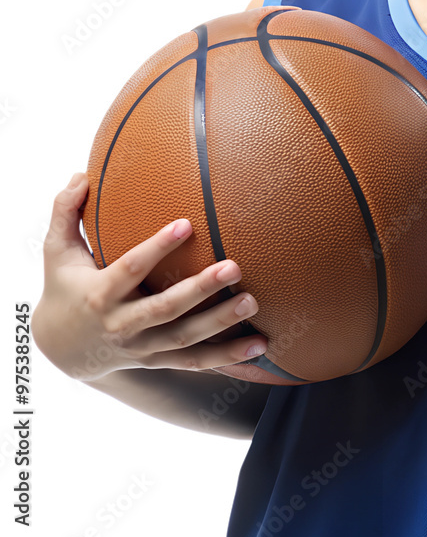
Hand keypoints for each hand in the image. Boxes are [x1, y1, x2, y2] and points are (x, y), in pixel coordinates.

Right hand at [33, 173, 268, 380]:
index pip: (130, 269)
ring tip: (253, 301)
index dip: (157, 248)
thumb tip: (81, 175)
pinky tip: (260, 346)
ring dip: (221, 323)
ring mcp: (141, 347)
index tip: (187, 223)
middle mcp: (121, 325)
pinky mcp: (158, 360)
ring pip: (184, 339)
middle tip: (235, 267)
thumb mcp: (56, 253)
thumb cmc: (65, 287)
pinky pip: (194, 362)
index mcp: (100, 294)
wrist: (62, 349)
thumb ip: (64, 212)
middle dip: (200, 290)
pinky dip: (227, 358)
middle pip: (164, 309)